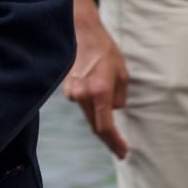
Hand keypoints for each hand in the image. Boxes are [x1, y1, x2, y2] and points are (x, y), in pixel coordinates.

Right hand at [63, 18, 129, 158]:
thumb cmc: (105, 51)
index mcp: (98, 93)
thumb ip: (119, 98)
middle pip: (94, 126)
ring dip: (98, 117)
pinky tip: (94, 93)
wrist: (81, 33)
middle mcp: (81, 95)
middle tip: (119, 150)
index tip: (123, 154)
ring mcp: (70, 92)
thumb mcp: (123, 75)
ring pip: (88, 113)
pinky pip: (81, 102)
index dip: (114, 143)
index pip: (105, 127)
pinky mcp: (65, 87)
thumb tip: (112, 110)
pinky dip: (89, 104)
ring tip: (109, 112)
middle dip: (108, 138)